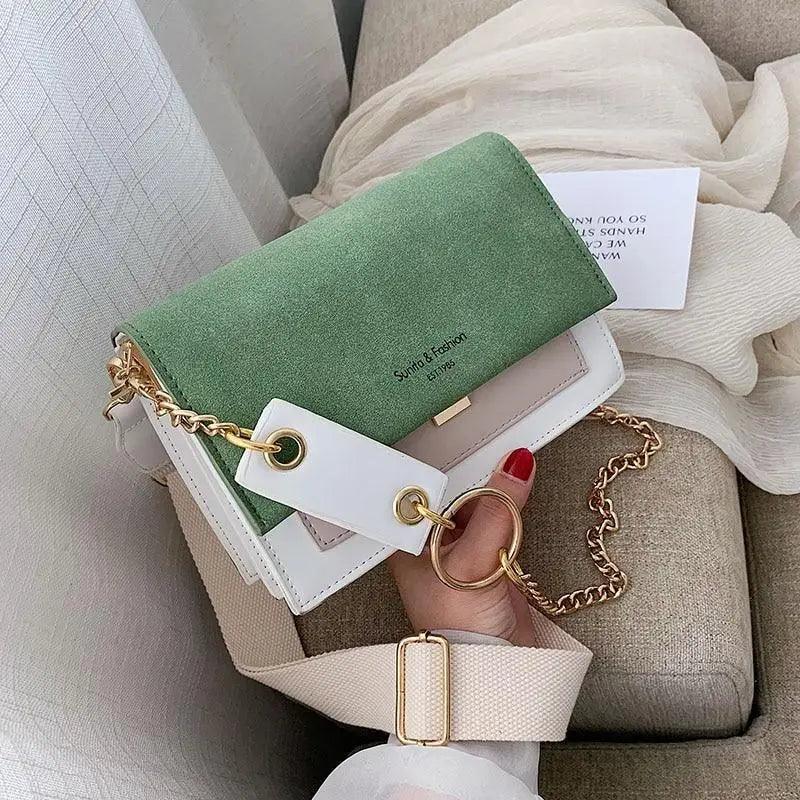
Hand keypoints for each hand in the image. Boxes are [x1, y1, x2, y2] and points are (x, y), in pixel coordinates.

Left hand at [389, 448, 536, 645]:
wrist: (495, 668)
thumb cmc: (459, 626)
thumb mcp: (473, 562)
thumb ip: (496, 513)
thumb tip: (515, 467)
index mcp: (409, 541)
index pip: (422, 491)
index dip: (443, 465)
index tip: (466, 438)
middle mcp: (431, 541)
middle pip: (454, 493)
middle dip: (477, 474)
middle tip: (499, 447)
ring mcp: (461, 549)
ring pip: (480, 504)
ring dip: (498, 489)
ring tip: (514, 465)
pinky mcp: (490, 556)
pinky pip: (501, 520)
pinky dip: (512, 507)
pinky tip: (519, 489)